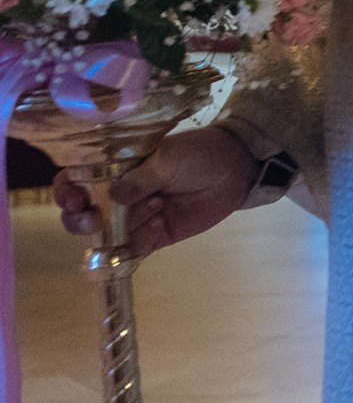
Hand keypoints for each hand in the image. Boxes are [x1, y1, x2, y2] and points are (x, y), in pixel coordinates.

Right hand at [53, 126, 256, 256]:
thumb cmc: (198, 154)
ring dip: (126, 225)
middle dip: (82, 219)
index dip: (67, 192)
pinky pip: (134, 248)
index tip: (75, 198)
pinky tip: (160, 224)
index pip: (76, 181)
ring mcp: (135, 218)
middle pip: (83, 215)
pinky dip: (139, 242)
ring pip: (108, 233)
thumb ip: (141, 178)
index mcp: (115, 169)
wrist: (236, 170)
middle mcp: (118, 195)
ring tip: (159, 204)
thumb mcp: (168, 158)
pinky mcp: (154, 235)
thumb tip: (113, 195)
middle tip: (97, 216)